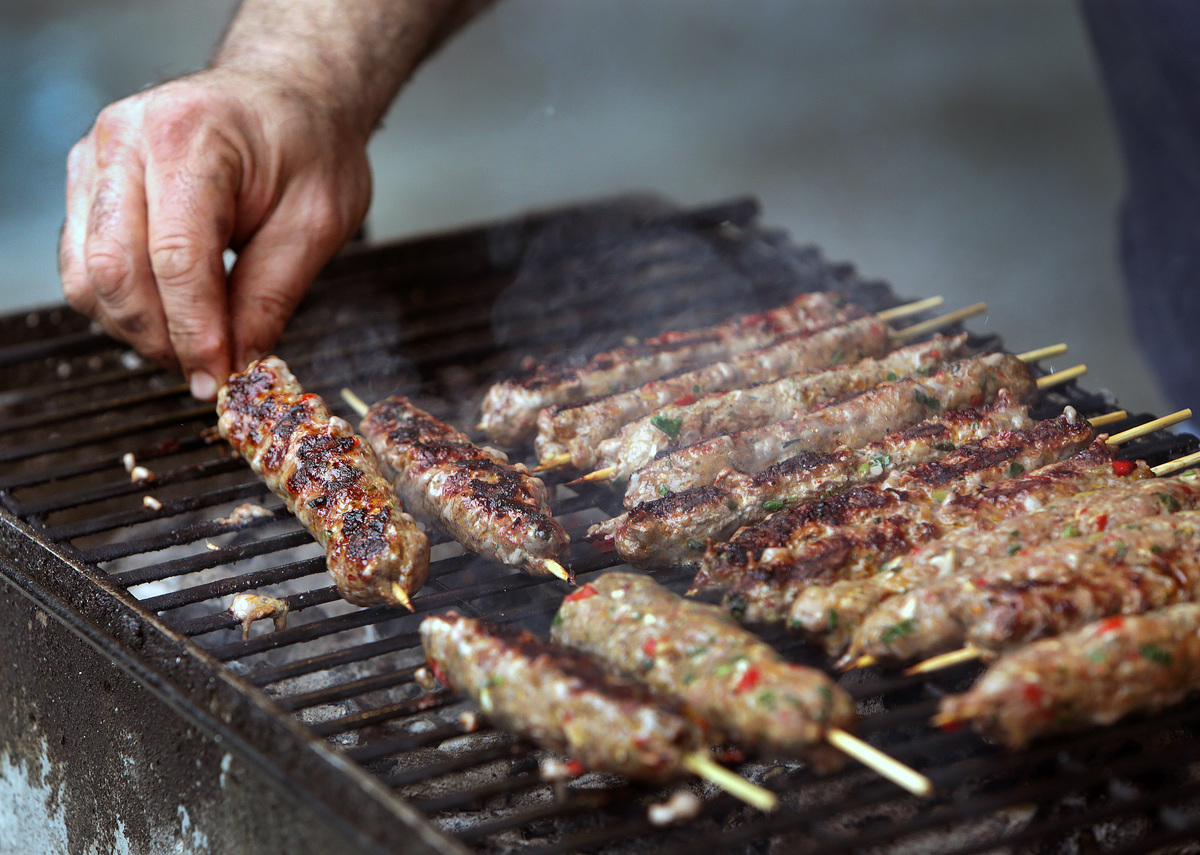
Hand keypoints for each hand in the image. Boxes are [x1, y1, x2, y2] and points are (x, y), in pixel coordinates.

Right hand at [59, 68, 371, 399]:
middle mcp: (125, 140)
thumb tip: (238, 361)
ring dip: (137, 329)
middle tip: (209, 372)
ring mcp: (96, 158)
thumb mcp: (318, 221)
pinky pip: (82, 265)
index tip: (219, 375)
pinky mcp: (87, 183)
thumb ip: (273, 293)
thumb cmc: (307, 144)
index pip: (176, 256)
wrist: (284, 95)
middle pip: (114, 269)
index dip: (195, 330)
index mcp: (190, 136)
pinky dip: (121, 307)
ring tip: (193, 347)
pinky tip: (169, 318)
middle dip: (162, 338)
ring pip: (86, 275)